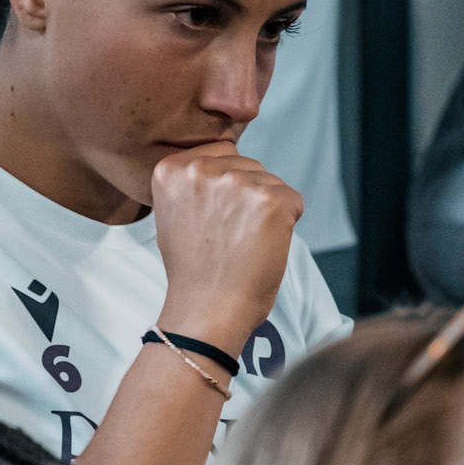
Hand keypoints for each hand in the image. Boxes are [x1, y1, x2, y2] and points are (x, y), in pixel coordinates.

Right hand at [150, 140, 302, 356]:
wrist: (207, 311)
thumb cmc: (194, 270)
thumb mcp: (173, 214)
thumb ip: (192, 183)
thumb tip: (226, 164)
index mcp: (170, 169)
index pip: (219, 153)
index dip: (223, 188)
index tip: (211, 220)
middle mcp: (200, 169)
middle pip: (247, 165)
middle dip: (246, 196)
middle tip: (228, 236)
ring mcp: (236, 183)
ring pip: (270, 181)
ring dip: (266, 210)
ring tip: (242, 243)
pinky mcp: (270, 200)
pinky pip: (293, 200)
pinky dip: (287, 223)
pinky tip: (263, 246)